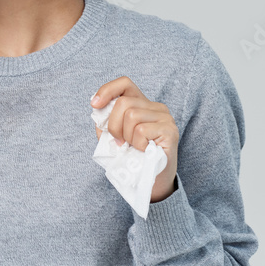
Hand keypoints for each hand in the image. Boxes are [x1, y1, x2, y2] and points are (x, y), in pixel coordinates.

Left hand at [91, 76, 179, 202]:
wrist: (153, 182)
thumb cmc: (133, 158)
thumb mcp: (114, 138)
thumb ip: (106, 123)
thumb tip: (97, 110)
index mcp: (141, 104)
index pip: (124, 83)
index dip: (107, 90)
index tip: (95, 104)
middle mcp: (155, 106)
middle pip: (123, 102)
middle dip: (114, 125)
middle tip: (120, 142)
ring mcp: (164, 117)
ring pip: (132, 115)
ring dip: (127, 137)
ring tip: (135, 147)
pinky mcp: (169, 130)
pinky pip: (142, 130)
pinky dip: (137, 144)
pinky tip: (145, 151)